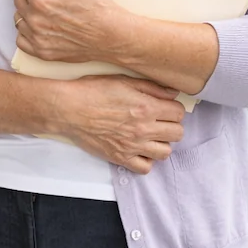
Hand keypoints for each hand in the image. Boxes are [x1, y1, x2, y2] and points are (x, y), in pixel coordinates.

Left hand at [13, 0, 130, 63]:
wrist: (112, 35)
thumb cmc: (96, 6)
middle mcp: (35, 18)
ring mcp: (37, 37)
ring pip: (18, 19)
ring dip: (28, 13)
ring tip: (48, 13)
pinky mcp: (42, 52)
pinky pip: (21, 40)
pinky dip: (28, 33)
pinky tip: (43, 28)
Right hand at [50, 75, 184, 173]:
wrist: (68, 108)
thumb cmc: (92, 91)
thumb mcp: (123, 80)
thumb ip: (151, 87)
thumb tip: (173, 92)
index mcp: (146, 107)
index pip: (178, 113)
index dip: (173, 108)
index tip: (165, 107)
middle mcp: (143, 128)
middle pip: (177, 133)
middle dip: (170, 125)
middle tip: (158, 121)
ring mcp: (133, 145)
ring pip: (165, 152)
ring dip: (161, 143)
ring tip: (150, 136)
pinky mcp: (121, 158)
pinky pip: (145, 168)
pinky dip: (145, 160)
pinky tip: (139, 149)